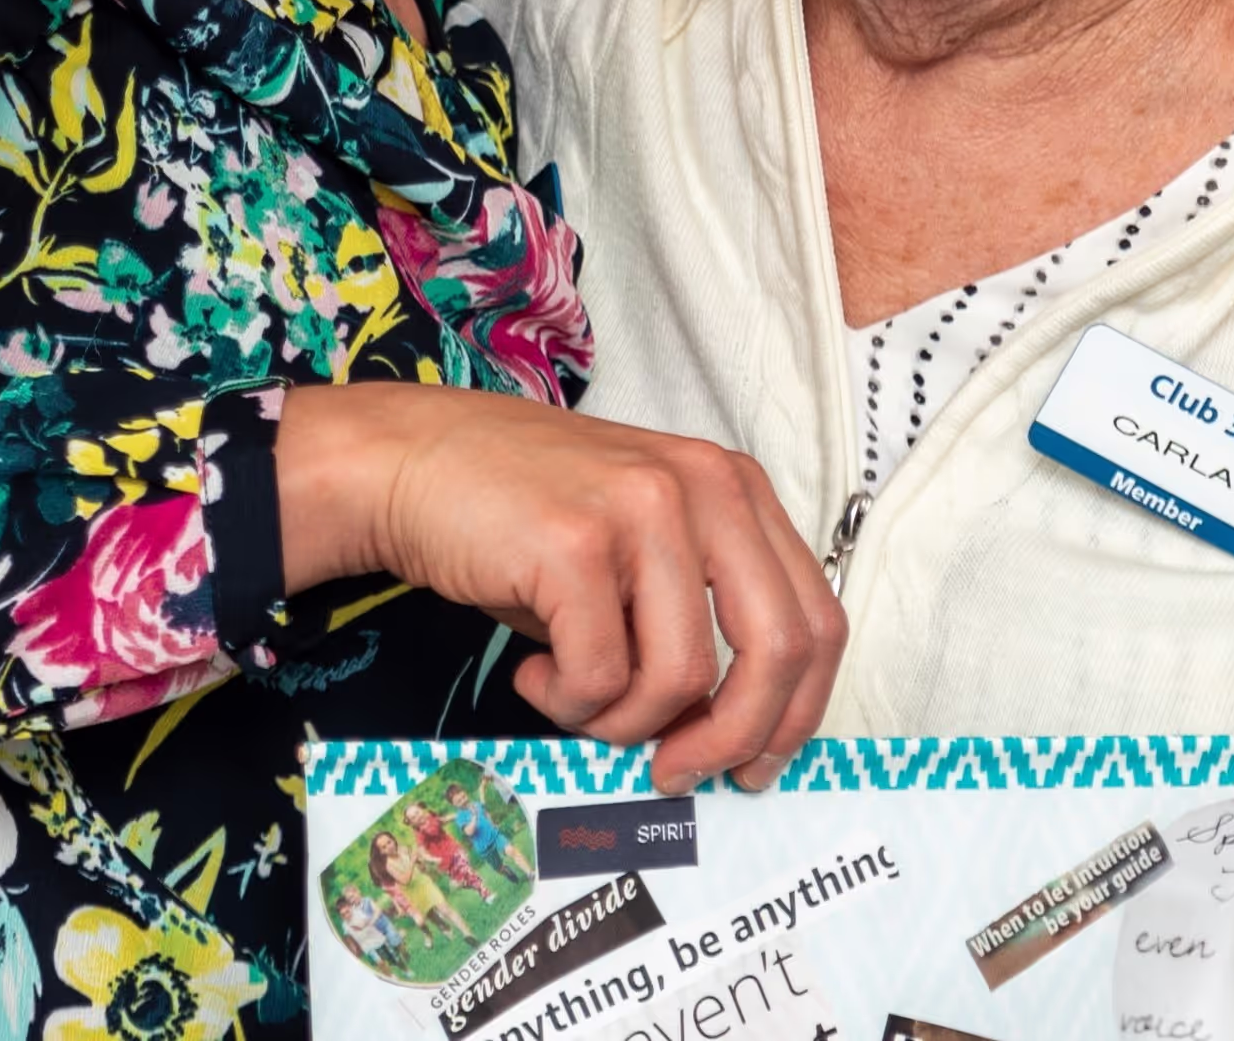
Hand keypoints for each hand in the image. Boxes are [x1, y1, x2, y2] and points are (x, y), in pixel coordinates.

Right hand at [276, 384, 844, 794]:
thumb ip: (697, 618)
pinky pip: (599, 678)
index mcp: (736, 488)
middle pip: (777, 649)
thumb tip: (729, 738)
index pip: (818, 618)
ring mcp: (643, 507)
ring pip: (682, 677)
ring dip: (623, 721)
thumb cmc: (528, 520)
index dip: (796, 712)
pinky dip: (565, 702)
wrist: (416, 462)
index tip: (755, 764)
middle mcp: (706, 485)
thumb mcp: (642, 552)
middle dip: (732, 737)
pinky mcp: (577, 543)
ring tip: (571, 696)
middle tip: (677, 771)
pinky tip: (532, 672)